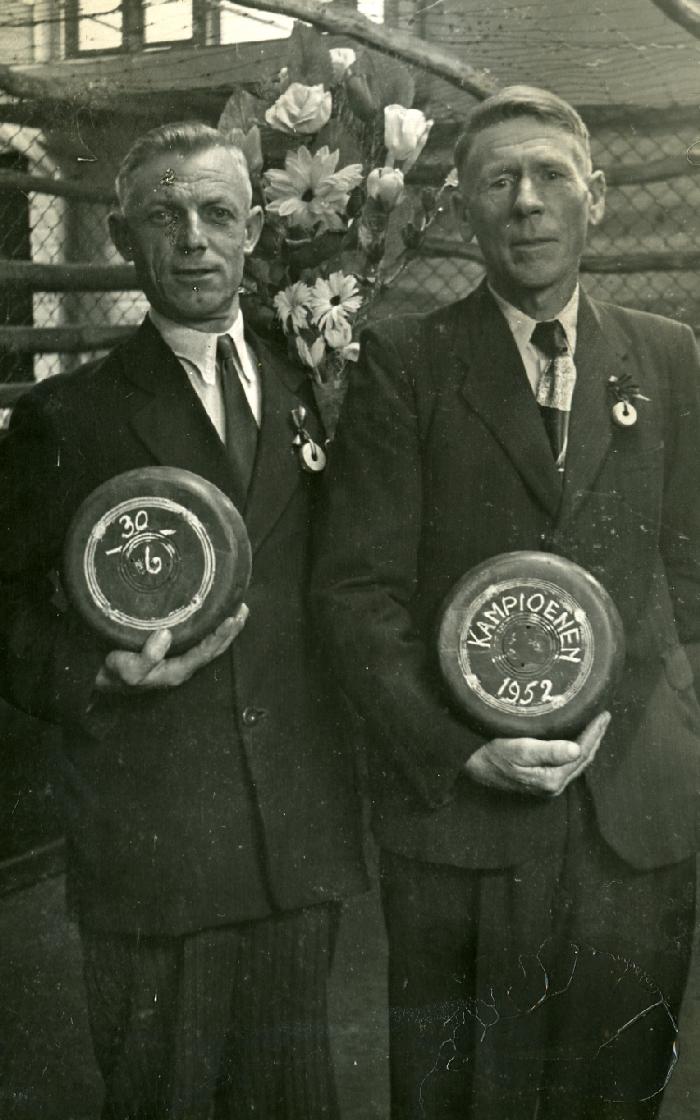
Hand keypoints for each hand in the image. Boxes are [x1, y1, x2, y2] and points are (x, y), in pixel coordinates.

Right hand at [94, 604, 248, 692]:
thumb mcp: (126, 670)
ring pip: (208, 644)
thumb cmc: (113, 674)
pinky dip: (210, 627)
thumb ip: (146, 658)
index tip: (232, 618)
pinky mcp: (172, 652)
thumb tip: (166, 635)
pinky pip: (198, 639)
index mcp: (176, 671)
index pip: (205, 653)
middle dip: (230, 630)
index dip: (220, 636)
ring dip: (224, 628)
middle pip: (214, 649)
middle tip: (242, 608)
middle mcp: (183, 666)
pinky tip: (213, 614)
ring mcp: (179, 659)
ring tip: (237, 608)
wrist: (99, 679)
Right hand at [463, 710, 610, 797]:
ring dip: (587, 744)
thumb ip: (548, 751)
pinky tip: (576, 740)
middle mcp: (553, 786)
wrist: (471, 765)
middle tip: (603, 717)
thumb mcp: (519, 749)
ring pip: (575, 763)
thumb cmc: (492, 753)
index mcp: (551, 779)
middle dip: (595, 738)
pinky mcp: (540, 781)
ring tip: (595, 726)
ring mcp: (547, 786)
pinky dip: (575, 750)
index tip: (603, 715)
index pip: (581, 752)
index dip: (594, 733)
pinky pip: (566, 765)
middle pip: (582, 759)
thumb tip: (575, 750)